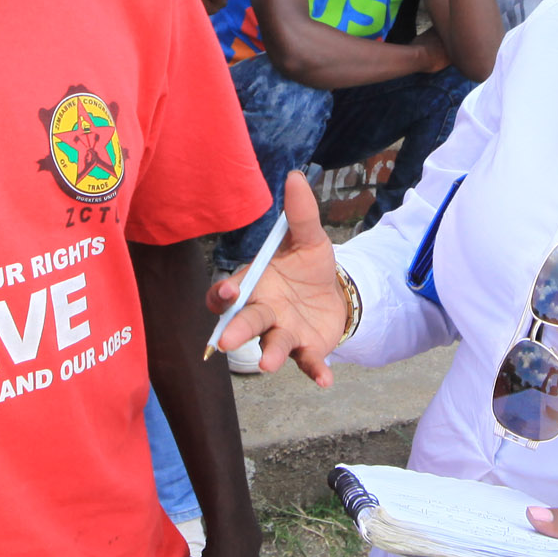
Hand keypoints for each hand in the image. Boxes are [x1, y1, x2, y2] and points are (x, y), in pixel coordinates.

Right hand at [206, 171, 346, 384]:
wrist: (335, 293)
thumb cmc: (309, 267)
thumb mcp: (309, 238)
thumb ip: (301, 214)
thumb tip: (296, 176)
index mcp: (254, 286)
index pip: (226, 295)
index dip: (222, 295)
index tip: (229, 292)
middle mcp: (263, 314)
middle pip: (245, 323)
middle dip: (236, 331)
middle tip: (226, 342)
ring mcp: (283, 334)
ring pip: (272, 346)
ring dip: (270, 356)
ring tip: (268, 365)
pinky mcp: (306, 350)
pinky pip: (307, 362)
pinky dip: (314, 371)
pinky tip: (324, 380)